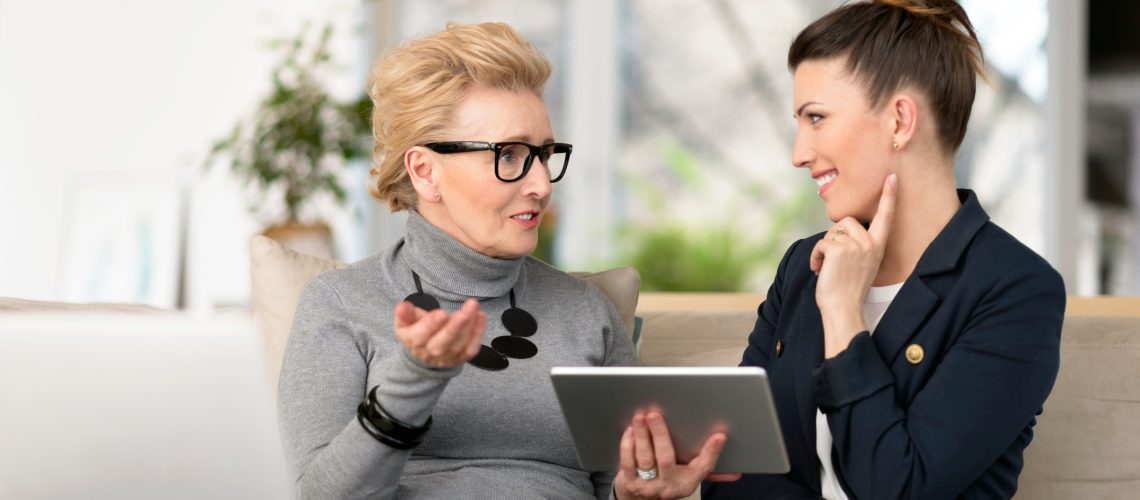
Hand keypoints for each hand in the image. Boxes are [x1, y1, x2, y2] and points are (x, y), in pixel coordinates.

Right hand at [393, 298, 486, 367]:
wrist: (425, 352)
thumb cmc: (416, 330)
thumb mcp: (406, 321)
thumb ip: (405, 314)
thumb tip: (403, 306)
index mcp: (414, 341)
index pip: (420, 336)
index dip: (431, 325)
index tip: (442, 313)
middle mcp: (430, 352)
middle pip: (443, 342)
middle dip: (455, 326)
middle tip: (466, 310)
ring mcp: (447, 357)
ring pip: (459, 344)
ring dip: (469, 326)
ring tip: (473, 307)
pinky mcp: (461, 358)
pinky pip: (471, 349)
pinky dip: (478, 333)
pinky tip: (481, 316)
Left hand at [614, 412, 740, 499]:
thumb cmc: (668, 483)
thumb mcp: (689, 477)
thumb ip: (707, 466)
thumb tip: (735, 471)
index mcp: (687, 482)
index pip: (703, 467)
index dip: (712, 451)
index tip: (719, 436)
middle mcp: (668, 486)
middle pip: (666, 459)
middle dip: (661, 435)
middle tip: (656, 414)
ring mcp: (648, 486)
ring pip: (645, 459)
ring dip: (642, 436)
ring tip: (641, 417)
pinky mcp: (630, 483)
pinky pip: (628, 463)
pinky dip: (628, 445)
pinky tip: (630, 431)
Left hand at [810, 174, 896, 356]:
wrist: (843, 309)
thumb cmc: (848, 290)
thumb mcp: (861, 264)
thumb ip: (857, 246)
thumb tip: (841, 233)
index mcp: (878, 246)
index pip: (885, 217)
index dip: (888, 196)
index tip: (892, 177)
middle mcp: (870, 244)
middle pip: (846, 221)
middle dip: (834, 236)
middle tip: (833, 260)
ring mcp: (856, 246)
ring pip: (832, 232)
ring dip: (824, 249)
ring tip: (828, 268)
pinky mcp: (839, 248)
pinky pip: (821, 242)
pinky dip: (815, 256)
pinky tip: (820, 270)